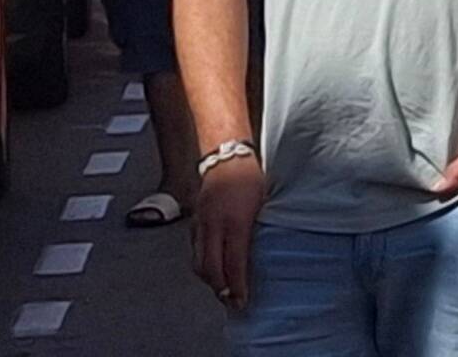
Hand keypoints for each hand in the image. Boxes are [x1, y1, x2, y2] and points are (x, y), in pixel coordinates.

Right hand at [189, 157, 263, 309]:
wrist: (225, 156)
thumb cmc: (249, 177)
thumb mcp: (262, 204)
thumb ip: (258, 231)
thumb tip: (263, 258)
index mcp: (235, 221)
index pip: (233, 262)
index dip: (237, 285)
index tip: (241, 300)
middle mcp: (214, 224)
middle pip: (211, 268)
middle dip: (221, 289)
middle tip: (231, 301)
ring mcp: (201, 223)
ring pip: (199, 262)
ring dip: (210, 280)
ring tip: (222, 289)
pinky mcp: (194, 221)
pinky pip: (195, 250)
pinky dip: (202, 264)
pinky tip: (212, 269)